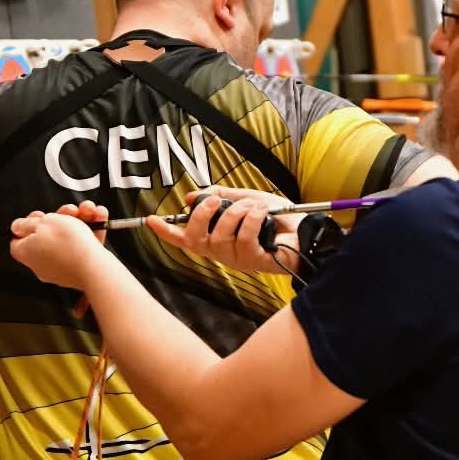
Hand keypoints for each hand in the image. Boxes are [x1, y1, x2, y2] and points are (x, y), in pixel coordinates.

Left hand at [10, 203, 107, 291]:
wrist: (94, 268)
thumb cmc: (67, 244)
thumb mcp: (43, 222)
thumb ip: (26, 223)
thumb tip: (16, 227)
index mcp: (27, 252)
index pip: (18, 239)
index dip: (28, 224)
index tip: (39, 216)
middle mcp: (42, 263)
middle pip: (47, 236)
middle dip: (61, 218)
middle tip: (70, 210)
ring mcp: (62, 268)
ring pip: (69, 239)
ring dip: (80, 221)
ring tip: (88, 210)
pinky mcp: (80, 270)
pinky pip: (84, 247)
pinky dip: (92, 232)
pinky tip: (98, 218)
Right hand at [148, 188, 301, 275]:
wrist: (308, 231)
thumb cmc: (278, 218)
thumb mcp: (245, 199)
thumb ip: (220, 198)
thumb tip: (191, 197)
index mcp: (217, 239)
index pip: (185, 238)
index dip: (166, 231)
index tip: (150, 220)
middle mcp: (223, 253)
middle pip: (195, 239)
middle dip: (200, 216)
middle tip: (213, 201)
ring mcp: (238, 259)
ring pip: (220, 236)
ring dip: (235, 213)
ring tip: (252, 205)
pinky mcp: (255, 261)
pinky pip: (243, 237)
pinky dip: (250, 218)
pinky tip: (261, 212)